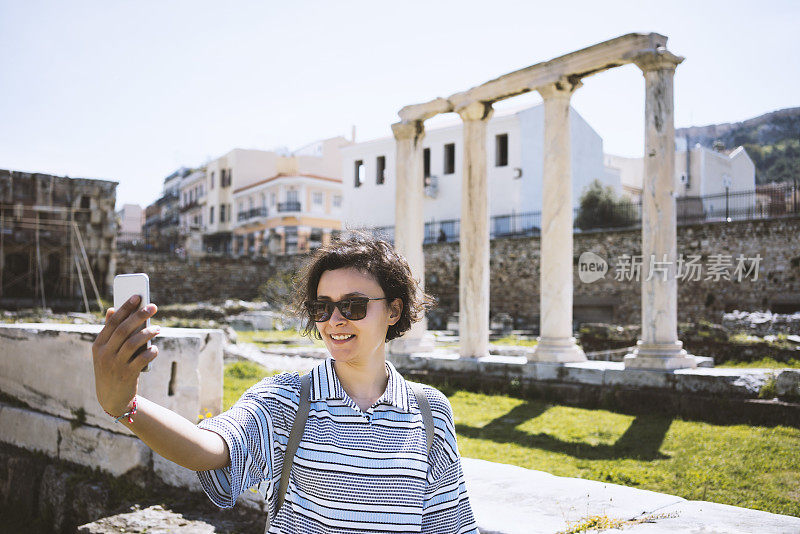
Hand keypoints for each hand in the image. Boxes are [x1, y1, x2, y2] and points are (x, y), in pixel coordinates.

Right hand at [92, 295, 159, 416]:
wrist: (111, 398)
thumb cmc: (111, 368)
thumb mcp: (105, 352)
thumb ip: (109, 332)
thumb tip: (113, 309)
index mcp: (98, 345)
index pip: (113, 322)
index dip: (125, 308)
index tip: (137, 296)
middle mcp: (104, 354)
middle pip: (124, 330)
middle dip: (139, 316)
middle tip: (153, 307)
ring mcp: (115, 365)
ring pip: (133, 343)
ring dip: (148, 333)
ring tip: (158, 328)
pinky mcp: (127, 375)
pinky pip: (142, 359)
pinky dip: (150, 352)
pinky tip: (155, 348)